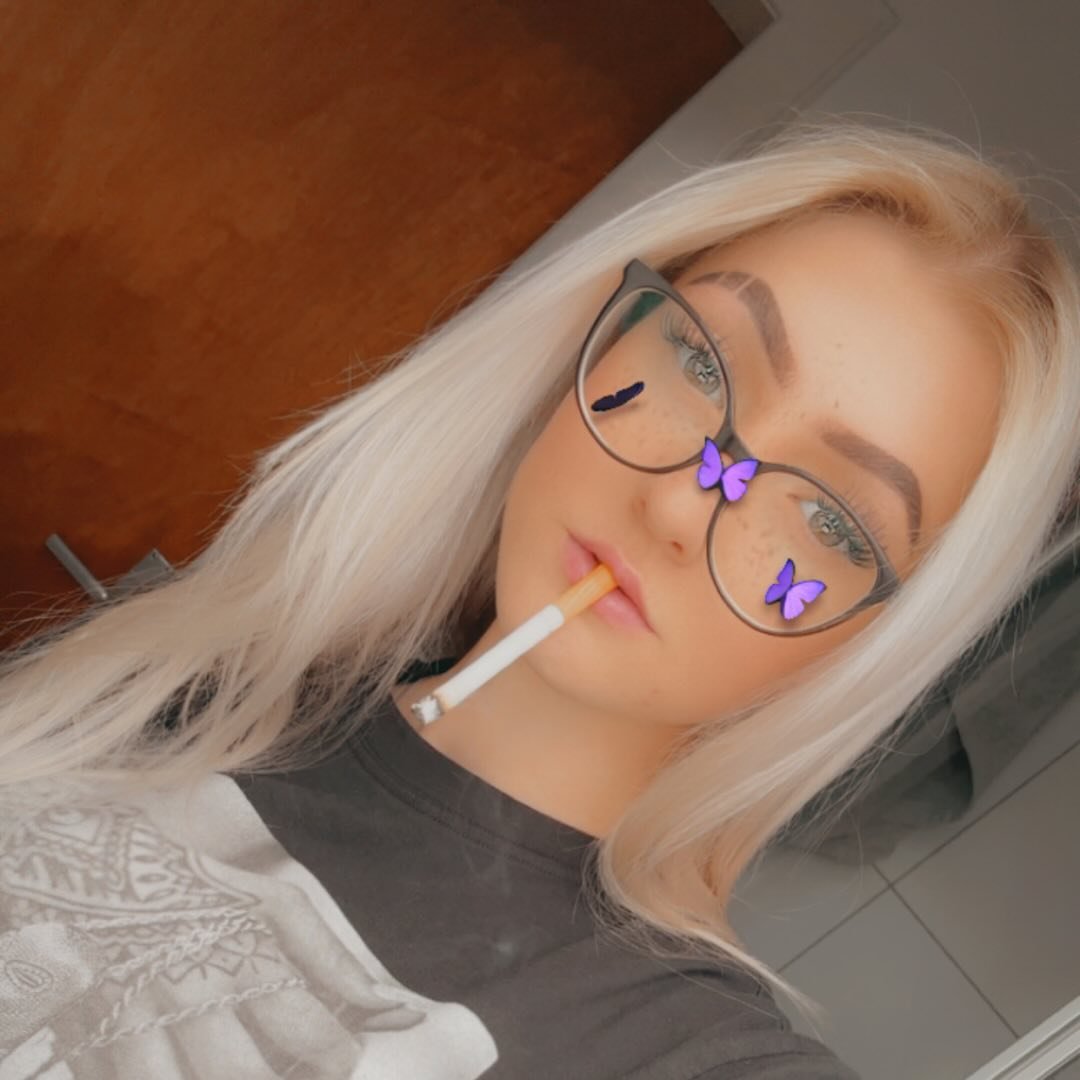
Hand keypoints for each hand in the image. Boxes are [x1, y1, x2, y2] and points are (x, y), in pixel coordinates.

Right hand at [0, 798, 425, 1077]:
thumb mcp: (267, 900)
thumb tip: (391, 1006)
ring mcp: (136, 1020)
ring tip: (252, 1070)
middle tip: (305, 1071)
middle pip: (251, 1075)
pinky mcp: (91, 1043)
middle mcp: (191, 988)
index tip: (345, 1056)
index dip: (337, 1057)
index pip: (308, 1032)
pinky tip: (189, 1069)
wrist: (85, 861)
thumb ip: (326, 956)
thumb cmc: (189, 880)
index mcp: (243, 950)